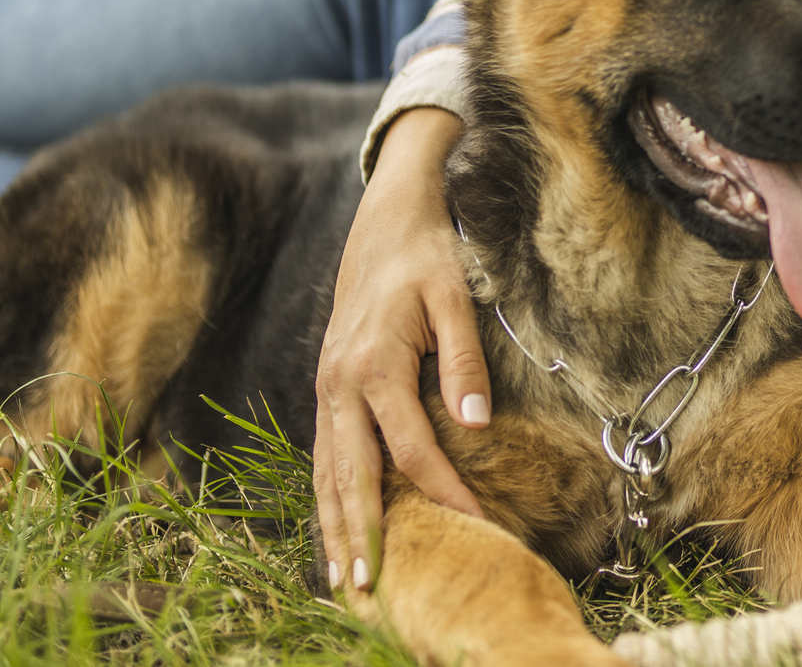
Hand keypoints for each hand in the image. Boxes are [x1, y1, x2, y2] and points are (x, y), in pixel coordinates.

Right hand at [314, 106, 488, 596]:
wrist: (388, 212)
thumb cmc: (427, 251)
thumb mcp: (455, 296)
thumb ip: (464, 361)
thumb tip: (476, 424)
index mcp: (374, 365)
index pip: (412, 449)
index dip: (444, 491)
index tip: (472, 525)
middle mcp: (340, 383)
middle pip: (351, 475)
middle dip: (362, 533)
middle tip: (369, 588)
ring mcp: (327, 385)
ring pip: (327, 469)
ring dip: (335, 523)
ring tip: (344, 577)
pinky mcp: (328, 383)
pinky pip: (325, 450)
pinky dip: (328, 492)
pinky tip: (336, 522)